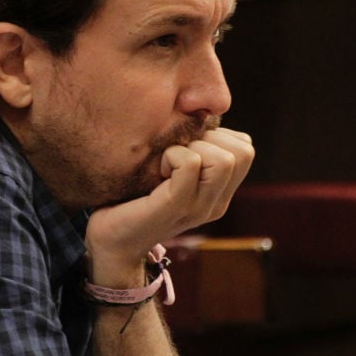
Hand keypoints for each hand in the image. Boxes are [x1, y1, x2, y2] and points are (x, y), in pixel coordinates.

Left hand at [85, 128, 253, 285]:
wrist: (110, 241)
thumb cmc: (132, 199)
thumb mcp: (171, 171)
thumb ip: (191, 150)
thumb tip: (197, 114)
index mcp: (219, 193)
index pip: (246, 148)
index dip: (217, 135)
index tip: (187, 145)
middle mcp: (216, 203)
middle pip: (243, 151)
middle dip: (209, 138)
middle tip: (177, 153)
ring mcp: (199, 208)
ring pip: (224, 159)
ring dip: (192, 147)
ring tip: (167, 162)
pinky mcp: (175, 207)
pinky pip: (190, 164)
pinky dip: (172, 155)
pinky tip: (156, 169)